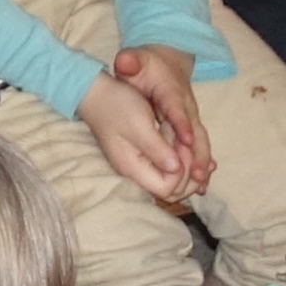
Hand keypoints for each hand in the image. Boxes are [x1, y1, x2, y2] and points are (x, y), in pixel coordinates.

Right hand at [77, 56, 212, 204]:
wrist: (97, 93)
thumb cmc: (117, 105)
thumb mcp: (139, 124)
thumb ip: (157, 149)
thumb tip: (176, 168)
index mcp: (133, 168)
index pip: (167, 188)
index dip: (182, 171)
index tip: (181, 144)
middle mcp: (137, 172)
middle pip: (172, 192)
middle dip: (188, 172)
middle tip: (186, 143)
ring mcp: (140, 166)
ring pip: (173, 182)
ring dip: (187, 166)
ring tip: (186, 141)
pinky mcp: (144, 156)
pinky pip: (168, 168)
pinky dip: (183, 161)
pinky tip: (188, 147)